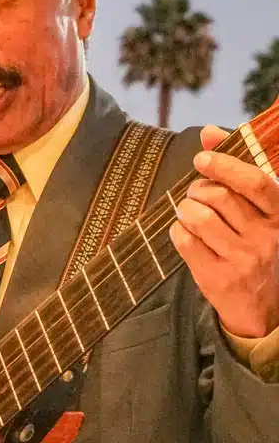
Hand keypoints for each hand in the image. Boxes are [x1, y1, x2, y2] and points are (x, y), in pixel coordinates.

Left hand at [169, 125, 278, 336]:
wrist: (263, 310)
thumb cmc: (257, 248)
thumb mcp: (259, 212)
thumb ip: (238, 171)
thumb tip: (209, 132)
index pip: (255, 182)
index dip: (225, 165)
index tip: (201, 158)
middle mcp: (265, 238)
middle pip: (220, 198)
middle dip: (198, 189)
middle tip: (195, 193)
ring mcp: (242, 260)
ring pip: (200, 218)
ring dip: (185, 208)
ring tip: (188, 211)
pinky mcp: (217, 278)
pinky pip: (186, 241)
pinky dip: (177, 230)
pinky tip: (184, 231)